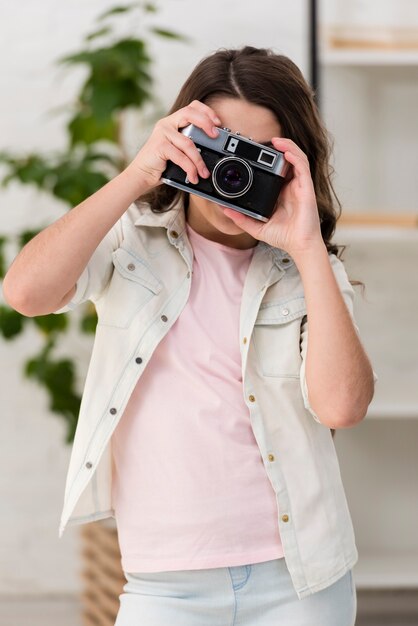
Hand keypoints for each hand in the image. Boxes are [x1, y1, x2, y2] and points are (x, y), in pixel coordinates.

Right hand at [126, 100, 220, 190]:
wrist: (142, 174)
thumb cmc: (162, 163)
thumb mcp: (179, 150)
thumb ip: (191, 144)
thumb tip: (213, 150)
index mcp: (173, 122)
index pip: (192, 107)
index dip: (207, 112)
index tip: (218, 124)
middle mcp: (167, 124)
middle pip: (190, 113)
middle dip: (206, 123)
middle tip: (215, 136)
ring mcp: (162, 134)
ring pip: (188, 143)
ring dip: (199, 160)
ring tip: (204, 173)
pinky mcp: (159, 146)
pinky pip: (181, 156)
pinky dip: (190, 168)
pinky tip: (193, 176)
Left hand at [222, 138, 324, 258]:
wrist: (299, 246)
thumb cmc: (284, 237)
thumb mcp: (257, 227)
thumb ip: (242, 219)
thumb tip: (226, 210)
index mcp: (281, 193)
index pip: (277, 169)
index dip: (269, 159)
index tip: (255, 153)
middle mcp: (291, 186)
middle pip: (288, 159)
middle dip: (279, 147)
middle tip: (264, 142)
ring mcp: (299, 186)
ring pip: (296, 158)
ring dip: (287, 146)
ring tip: (275, 141)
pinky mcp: (306, 188)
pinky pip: (302, 166)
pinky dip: (295, 156)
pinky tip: (285, 152)